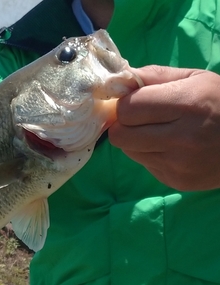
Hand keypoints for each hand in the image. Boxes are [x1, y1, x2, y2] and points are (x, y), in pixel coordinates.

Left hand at [109, 65, 219, 190]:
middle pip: (120, 136)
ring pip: (129, 151)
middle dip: (123, 125)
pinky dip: (150, 154)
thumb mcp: (195, 78)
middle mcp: (181, 138)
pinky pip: (145, 164)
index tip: (133, 101)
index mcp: (186, 104)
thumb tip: (117, 80)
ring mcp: (178, 164)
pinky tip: (172, 148)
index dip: (124, 104)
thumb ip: (154, 76)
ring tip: (159, 132)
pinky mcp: (176, 181)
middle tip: (138, 119)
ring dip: (135, 141)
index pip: (127, 109)